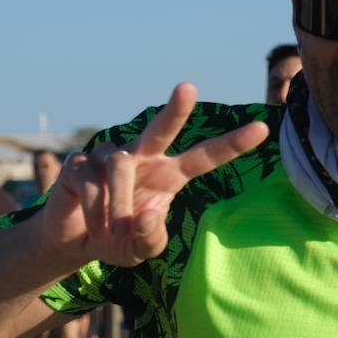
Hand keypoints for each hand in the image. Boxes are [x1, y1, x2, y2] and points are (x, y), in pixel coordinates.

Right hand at [37, 82, 267, 267]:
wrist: (74, 242)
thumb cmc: (117, 238)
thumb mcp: (141, 250)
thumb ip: (150, 239)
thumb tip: (145, 214)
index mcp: (169, 175)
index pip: (205, 157)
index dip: (232, 144)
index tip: (263, 128)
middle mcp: (143, 158)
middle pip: (162, 129)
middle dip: (175, 110)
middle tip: (187, 87)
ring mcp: (109, 156)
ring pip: (120, 166)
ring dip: (119, 204)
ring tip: (112, 230)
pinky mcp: (79, 161)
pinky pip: (91, 181)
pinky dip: (94, 209)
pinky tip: (92, 224)